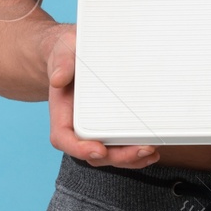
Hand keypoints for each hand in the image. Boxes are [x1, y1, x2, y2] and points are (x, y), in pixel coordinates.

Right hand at [43, 23, 160, 168]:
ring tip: (150, 152)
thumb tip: (58, 78)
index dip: (80, 149)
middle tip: (140, 150)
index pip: (63, 139)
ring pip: (110, 154)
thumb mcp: (62, 51)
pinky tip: (151, 149)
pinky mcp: (110, 125)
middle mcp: (77, 126)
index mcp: (62, 112)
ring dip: (130, 159)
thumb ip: (61, 63)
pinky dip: (135, 152)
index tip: (98, 149)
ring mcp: (95, 128)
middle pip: (93, 153)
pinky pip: (120, 145)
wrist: (75, 52)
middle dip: (117, 157)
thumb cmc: (68, 53)